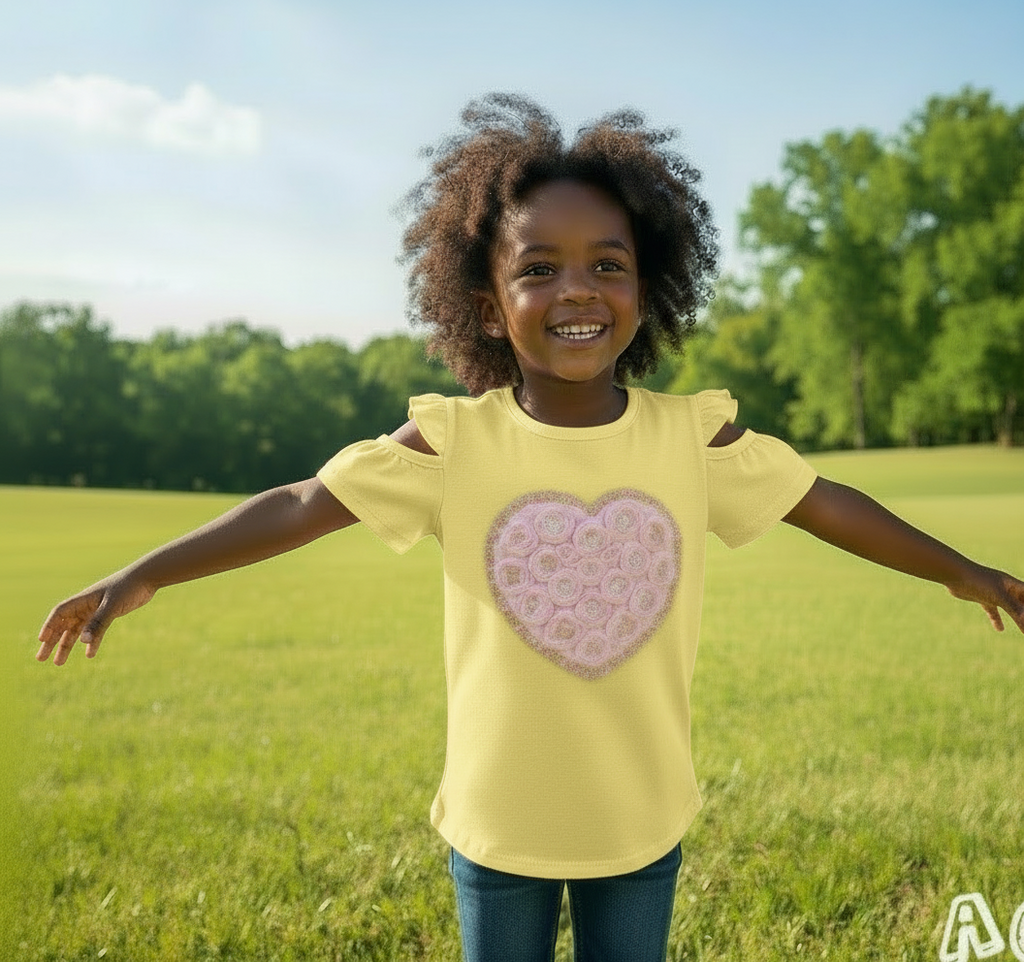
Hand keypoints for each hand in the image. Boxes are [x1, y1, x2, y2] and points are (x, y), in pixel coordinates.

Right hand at [37, 574, 155, 665]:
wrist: (146, 578)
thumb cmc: (127, 588)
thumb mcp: (111, 606)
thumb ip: (98, 623)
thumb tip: (82, 642)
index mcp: (83, 600)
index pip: (59, 614)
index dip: (49, 626)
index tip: (42, 640)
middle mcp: (86, 605)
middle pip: (63, 626)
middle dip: (51, 642)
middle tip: (41, 658)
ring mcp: (96, 610)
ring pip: (77, 631)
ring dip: (67, 646)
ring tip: (59, 663)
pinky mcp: (108, 614)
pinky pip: (95, 631)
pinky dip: (92, 642)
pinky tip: (89, 655)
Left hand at [947, 565, 1023, 634]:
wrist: (954, 575)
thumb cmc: (977, 581)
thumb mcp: (998, 597)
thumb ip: (1014, 609)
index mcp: (1011, 584)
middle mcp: (1004, 588)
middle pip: (1021, 602)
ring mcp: (993, 593)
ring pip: (1009, 608)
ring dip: (1017, 618)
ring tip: (1023, 632)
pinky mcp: (982, 598)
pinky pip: (992, 611)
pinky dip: (997, 619)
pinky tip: (1000, 629)